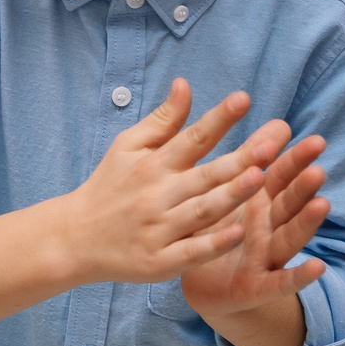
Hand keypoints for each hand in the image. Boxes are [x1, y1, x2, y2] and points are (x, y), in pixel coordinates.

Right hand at [49, 79, 290, 286]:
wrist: (74, 237)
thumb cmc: (109, 186)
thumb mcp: (128, 146)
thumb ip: (163, 119)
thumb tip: (185, 83)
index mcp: (154, 164)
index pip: (192, 138)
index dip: (218, 118)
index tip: (244, 99)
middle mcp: (157, 195)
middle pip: (205, 176)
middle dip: (238, 160)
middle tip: (269, 145)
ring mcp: (159, 230)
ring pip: (201, 212)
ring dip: (230, 196)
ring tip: (259, 180)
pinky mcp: (159, 262)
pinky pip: (190, 252)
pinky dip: (213, 244)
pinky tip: (237, 233)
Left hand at [178, 130, 329, 319]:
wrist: (201, 285)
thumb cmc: (219, 231)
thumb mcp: (233, 194)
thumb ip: (255, 159)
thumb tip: (279, 123)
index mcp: (259, 203)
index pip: (280, 177)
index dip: (296, 161)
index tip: (316, 141)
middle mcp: (268, 229)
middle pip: (288, 205)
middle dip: (303, 187)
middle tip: (318, 169)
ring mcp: (267, 258)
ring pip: (289, 238)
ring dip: (305, 223)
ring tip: (322, 205)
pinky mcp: (257, 287)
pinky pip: (279, 283)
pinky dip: (298, 277)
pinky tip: (318, 267)